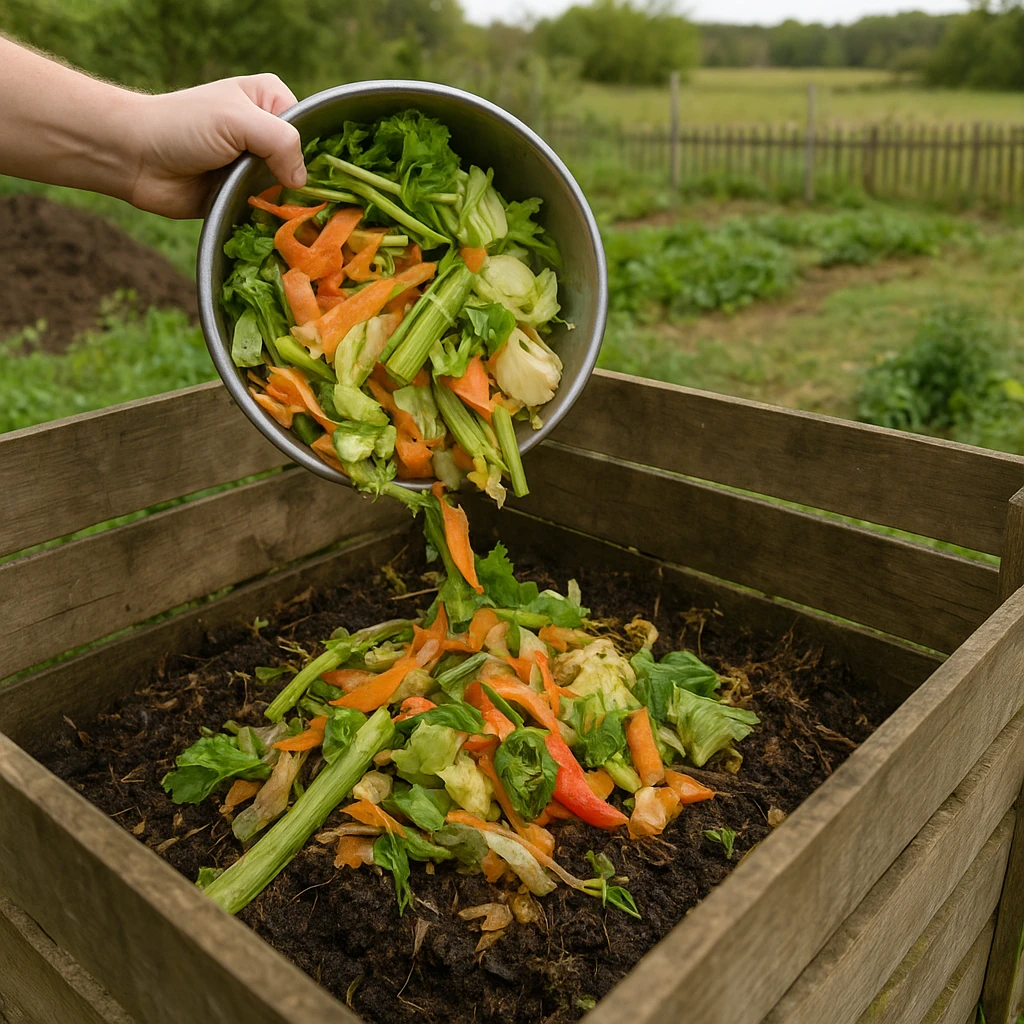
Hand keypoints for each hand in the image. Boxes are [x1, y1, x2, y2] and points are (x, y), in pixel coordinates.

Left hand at [127, 75, 306, 219]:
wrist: (135, 157)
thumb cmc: (182, 126)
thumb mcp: (238, 120)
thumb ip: (280, 142)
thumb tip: (302, 181)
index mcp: (267, 100)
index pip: (309, 126)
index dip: (311, 149)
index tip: (311, 173)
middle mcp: (263, 131)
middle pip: (300, 161)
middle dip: (301, 182)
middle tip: (304, 203)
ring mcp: (252, 166)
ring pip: (286, 189)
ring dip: (286, 205)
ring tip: (291, 219)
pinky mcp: (240, 195)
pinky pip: (267, 211)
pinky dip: (270, 219)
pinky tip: (276, 229)